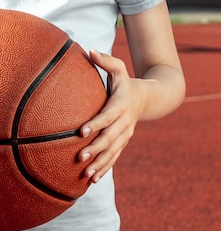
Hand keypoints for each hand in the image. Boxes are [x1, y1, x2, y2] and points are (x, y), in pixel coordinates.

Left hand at [78, 50, 146, 182]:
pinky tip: (92, 180)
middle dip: (95, 149)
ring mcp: (124, 135)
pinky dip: (104, 169)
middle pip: (109, 138)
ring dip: (99, 164)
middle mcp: (124, 123)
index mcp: (120, 105)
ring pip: (112, 152)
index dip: (95, 124)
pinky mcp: (123, 142)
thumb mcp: (119, 69)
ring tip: (86, 174)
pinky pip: (114, 158)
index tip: (81, 132)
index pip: (107, 116)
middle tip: (80, 157)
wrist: (149, 99)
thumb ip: (106, 61)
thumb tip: (90, 50)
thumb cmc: (126, 82)